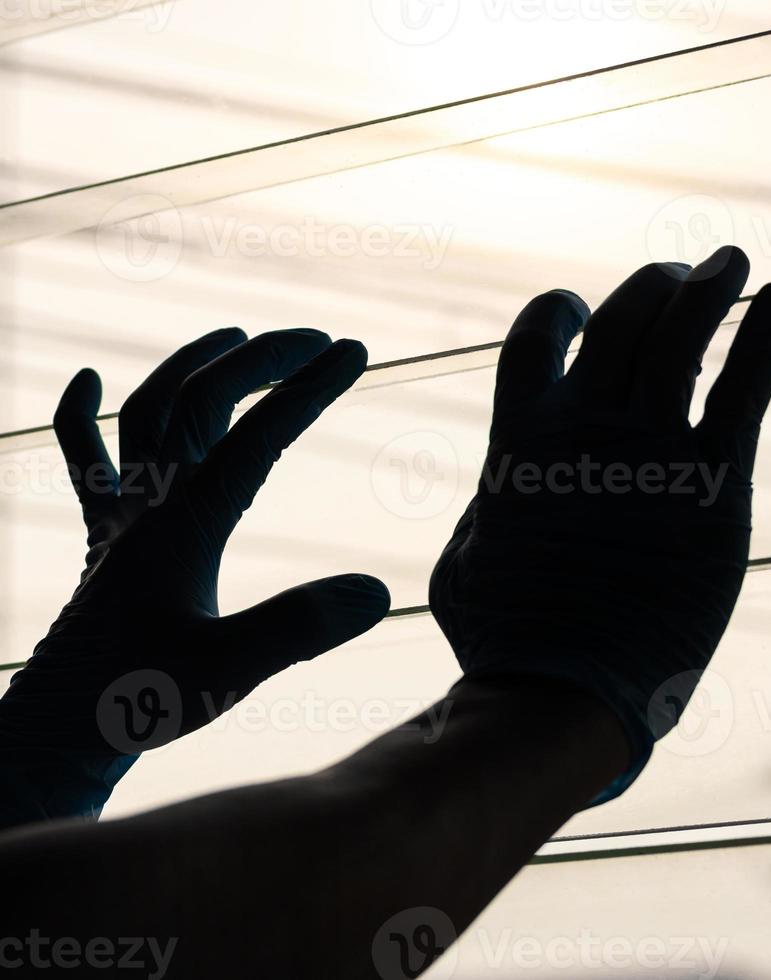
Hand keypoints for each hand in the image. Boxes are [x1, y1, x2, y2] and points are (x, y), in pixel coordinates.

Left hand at [0, 329, 389, 825]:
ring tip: (232, 337)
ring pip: (148, 410)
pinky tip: (84, 381)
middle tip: (318, 341)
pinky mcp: (102, 535)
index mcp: (186, 523)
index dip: (309, 390)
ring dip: (192, 364)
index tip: (355, 352)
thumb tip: (376, 590)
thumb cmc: (138, 701)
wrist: (60, 727)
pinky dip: (81, 415)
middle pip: (203, 399)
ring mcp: (120, 513)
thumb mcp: (228, 671)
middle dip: (263, 360)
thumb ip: (299, 628)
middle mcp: (150, 502)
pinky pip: (83, 458)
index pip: (258, 435)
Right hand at [430, 247, 770, 802]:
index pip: (536, 340)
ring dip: (707, 285)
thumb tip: (489, 505)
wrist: (561, 690)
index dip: (556, 310)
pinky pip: (742, 389)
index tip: (576, 309)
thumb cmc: (503, 637)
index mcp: (520, 440)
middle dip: (649, 286)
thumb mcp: (459, 565)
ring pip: (681, 335)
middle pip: (621, 320)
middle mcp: (583, 427)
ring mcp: (648, 450)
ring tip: (729, 260)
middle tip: (674, 276)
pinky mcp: (712, 486)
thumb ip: (479, 516)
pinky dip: (762, 336)